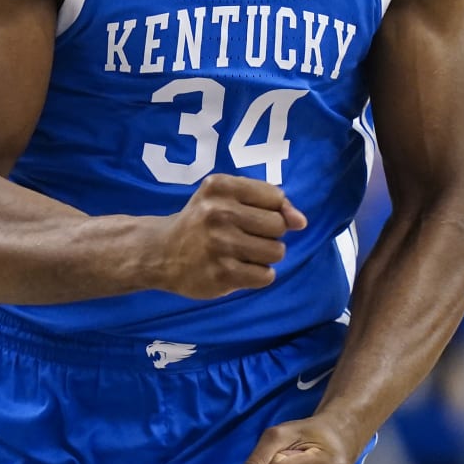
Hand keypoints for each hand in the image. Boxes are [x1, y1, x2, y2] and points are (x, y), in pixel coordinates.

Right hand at [152, 174, 306, 298]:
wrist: (161, 252)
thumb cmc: (203, 221)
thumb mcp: (227, 198)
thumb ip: (269, 202)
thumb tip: (301, 222)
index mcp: (221, 187)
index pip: (275, 198)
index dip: (271, 210)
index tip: (251, 217)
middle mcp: (218, 213)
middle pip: (278, 226)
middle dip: (269, 235)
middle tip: (245, 237)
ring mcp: (219, 245)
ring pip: (276, 252)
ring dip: (265, 256)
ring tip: (242, 254)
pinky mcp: (221, 274)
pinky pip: (266, 276)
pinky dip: (258, 275)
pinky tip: (238, 269)